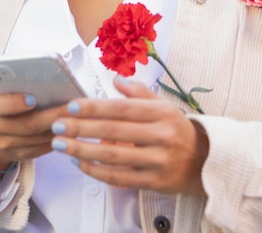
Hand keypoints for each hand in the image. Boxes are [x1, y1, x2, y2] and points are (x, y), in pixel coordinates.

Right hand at [0, 90, 72, 187]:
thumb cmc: (9, 100)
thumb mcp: (7, 91)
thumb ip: (21, 86)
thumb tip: (49, 80)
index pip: (0, 105)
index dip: (16, 103)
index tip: (33, 98)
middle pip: (27, 124)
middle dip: (53, 115)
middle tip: (72, 107)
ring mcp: (6, 145)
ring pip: (38, 138)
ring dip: (60, 128)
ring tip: (77, 118)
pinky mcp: (19, 156)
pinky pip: (42, 149)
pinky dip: (57, 139)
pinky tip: (71, 130)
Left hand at [50, 76, 208, 194]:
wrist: (205, 161)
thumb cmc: (177, 129)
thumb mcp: (163, 105)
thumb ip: (138, 92)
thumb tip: (115, 80)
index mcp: (160, 112)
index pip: (121, 108)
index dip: (94, 107)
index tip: (71, 106)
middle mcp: (160, 135)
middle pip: (113, 131)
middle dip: (81, 128)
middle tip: (57, 126)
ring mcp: (157, 160)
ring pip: (113, 156)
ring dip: (82, 150)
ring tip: (60, 145)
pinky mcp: (153, 182)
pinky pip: (119, 177)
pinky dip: (96, 171)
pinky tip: (80, 163)